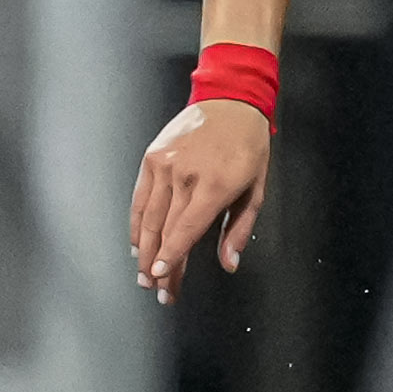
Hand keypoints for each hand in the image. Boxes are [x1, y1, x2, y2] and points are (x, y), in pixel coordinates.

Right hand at [131, 97, 270, 302]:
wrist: (229, 101)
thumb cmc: (248, 147)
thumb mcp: (256, 189)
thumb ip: (240, 229)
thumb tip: (229, 263)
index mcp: (215, 185)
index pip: (186, 229)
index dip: (172, 256)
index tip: (162, 277)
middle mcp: (185, 175)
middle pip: (165, 230)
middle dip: (159, 264)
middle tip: (157, 290)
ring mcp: (165, 165)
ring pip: (147, 217)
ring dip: (143, 250)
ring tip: (143, 274)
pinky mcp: (151, 158)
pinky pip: (139, 197)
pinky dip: (136, 223)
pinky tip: (136, 244)